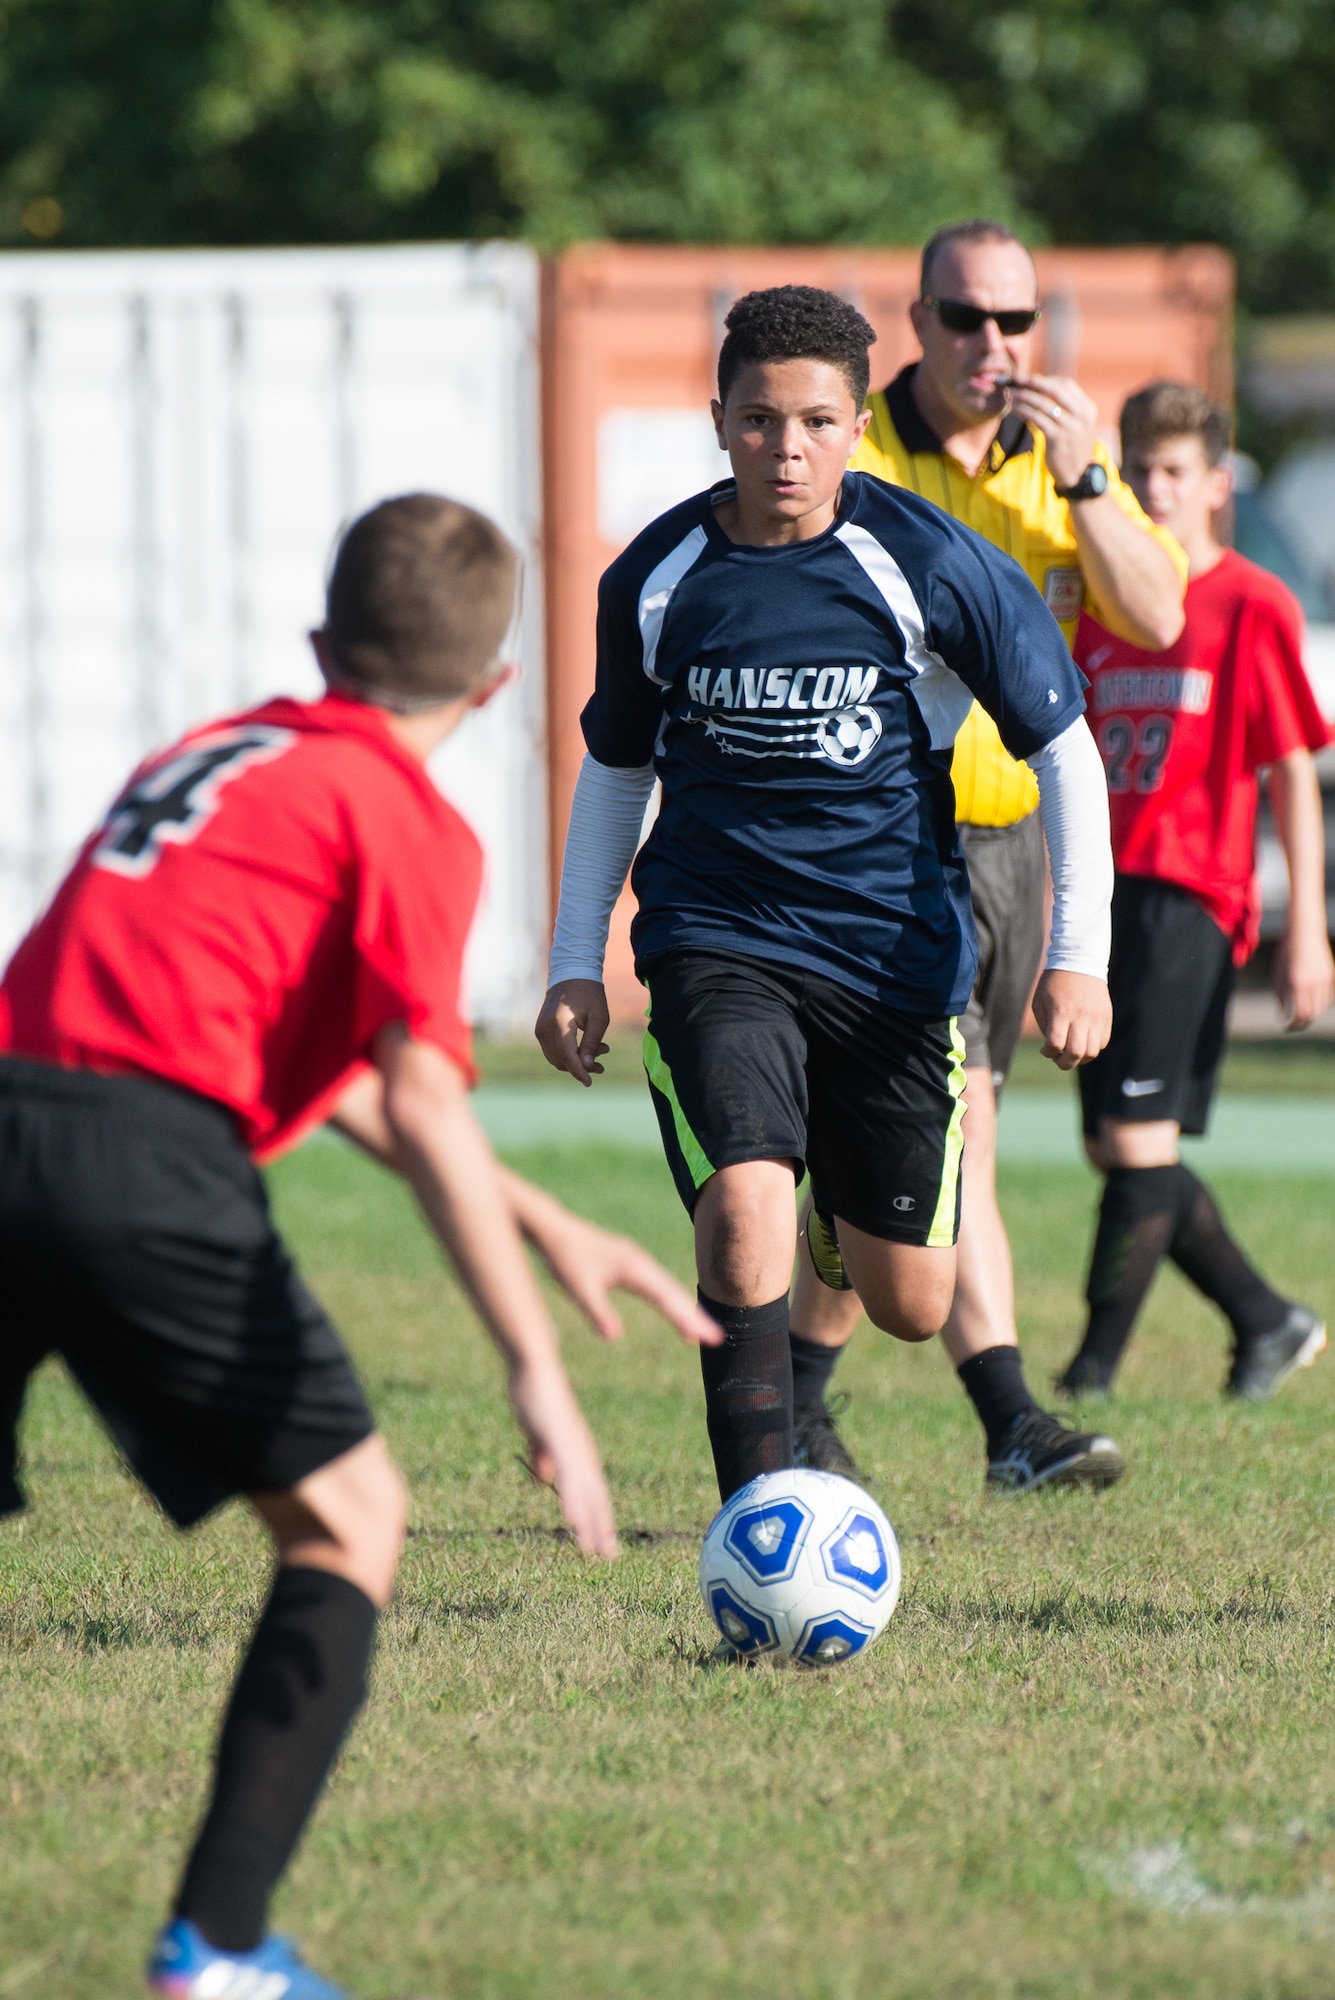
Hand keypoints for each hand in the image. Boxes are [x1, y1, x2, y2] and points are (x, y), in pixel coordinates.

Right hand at [509, 1355, 619, 1558]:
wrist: (534, 1367)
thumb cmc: (535, 1397)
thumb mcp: (539, 1433)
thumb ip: (544, 1454)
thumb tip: (545, 1478)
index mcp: (578, 1452)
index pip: (593, 1492)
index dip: (598, 1518)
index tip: (602, 1544)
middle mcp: (582, 1452)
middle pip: (596, 1496)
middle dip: (601, 1528)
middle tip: (609, 1557)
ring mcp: (572, 1447)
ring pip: (584, 1491)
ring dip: (588, 1521)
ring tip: (593, 1547)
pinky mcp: (560, 1439)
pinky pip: (567, 1474)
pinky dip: (571, 1497)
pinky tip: (572, 1517)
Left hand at [531, 1205, 722, 1346]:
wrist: (553, 1229)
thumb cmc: (564, 1258)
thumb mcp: (577, 1288)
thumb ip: (597, 1311)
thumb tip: (615, 1338)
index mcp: (634, 1268)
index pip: (667, 1298)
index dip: (688, 1319)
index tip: (708, 1337)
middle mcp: (641, 1263)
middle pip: (674, 1293)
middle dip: (695, 1316)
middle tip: (717, 1340)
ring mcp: (637, 1262)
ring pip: (668, 1289)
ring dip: (686, 1310)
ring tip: (702, 1333)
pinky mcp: (631, 1265)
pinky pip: (658, 1286)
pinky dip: (671, 1301)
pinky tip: (675, 1312)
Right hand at [535, 979, 610, 1086]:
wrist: (572, 973)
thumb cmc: (589, 993)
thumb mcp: (599, 1018)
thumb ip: (592, 1043)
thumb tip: (587, 1066)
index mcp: (559, 1023)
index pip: (568, 1056)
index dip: (579, 1072)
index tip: (590, 1082)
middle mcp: (545, 1028)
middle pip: (561, 1060)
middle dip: (581, 1067)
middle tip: (602, 1065)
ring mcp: (540, 1029)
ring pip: (556, 1058)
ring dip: (575, 1061)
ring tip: (599, 1053)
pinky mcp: (540, 1029)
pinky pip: (553, 1050)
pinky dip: (568, 1054)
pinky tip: (586, 1049)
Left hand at [1006, 373, 1098, 491]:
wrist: (1079, 475)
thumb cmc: (1072, 449)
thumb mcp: (1076, 425)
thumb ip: (1064, 408)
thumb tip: (1039, 391)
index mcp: (1087, 408)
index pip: (1066, 384)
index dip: (1046, 379)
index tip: (1029, 379)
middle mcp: (1082, 415)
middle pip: (1055, 389)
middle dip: (1033, 382)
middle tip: (1016, 380)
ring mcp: (1071, 427)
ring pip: (1043, 403)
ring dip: (1024, 396)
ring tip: (1010, 393)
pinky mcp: (1058, 438)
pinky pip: (1037, 418)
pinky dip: (1023, 410)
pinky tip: (1014, 408)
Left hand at [1032, 968, 1111, 1068]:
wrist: (1080, 961)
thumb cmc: (1054, 984)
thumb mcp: (1039, 1002)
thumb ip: (1044, 1026)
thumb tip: (1053, 1049)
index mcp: (1060, 1011)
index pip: (1056, 1044)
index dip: (1048, 1053)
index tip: (1045, 1050)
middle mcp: (1081, 1015)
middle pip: (1076, 1053)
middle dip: (1064, 1063)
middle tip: (1058, 1060)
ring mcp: (1096, 1017)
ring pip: (1092, 1052)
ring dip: (1080, 1059)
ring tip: (1071, 1053)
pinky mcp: (1106, 1017)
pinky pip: (1102, 1043)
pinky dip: (1092, 1048)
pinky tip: (1082, 1042)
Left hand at [1273, 926, 1334, 1029]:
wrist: (1304, 933)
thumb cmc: (1286, 954)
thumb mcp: (1278, 975)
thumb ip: (1282, 997)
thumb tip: (1285, 1017)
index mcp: (1296, 983)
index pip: (1300, 1014)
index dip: (1294, 1025)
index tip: (1287, 1028)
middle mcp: (1312, 983)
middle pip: (1313, 1014)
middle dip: (1303, 1023)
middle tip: (1294, 1027)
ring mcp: (1324, 979)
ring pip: (1322, 1006)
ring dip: (1312, 1013)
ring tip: (1301, 1015)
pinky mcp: (1331, 976)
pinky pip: (1328, 997)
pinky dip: (1321, 1003)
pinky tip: (1311, 1003)